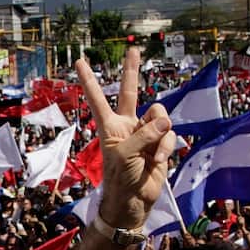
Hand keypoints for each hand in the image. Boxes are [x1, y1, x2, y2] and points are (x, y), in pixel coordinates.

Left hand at [77, 48, 175, 228]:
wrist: (135, 200)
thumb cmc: (121, 178)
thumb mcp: (125, 156)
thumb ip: (144, 135)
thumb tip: (164, 122)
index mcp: (110, 126)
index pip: (98, 98)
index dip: (89, 80)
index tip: (79, 61)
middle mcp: (127, 124)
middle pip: (131, 92)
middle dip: (132, 71)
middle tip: (133, 49)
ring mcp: (145, 132)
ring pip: (159, 116)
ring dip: (159, 135)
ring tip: (152, 154)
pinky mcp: (161, 142)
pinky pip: (170, 135)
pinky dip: (166, 147)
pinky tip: (158, 160)